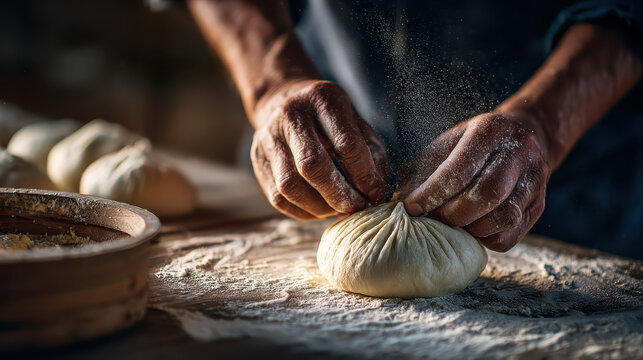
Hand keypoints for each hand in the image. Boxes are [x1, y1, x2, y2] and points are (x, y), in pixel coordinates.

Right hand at [251, 79, 388, 219]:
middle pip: (311, 165)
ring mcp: (268, 138)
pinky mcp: (257, 159)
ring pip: (289, 185)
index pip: (345, 142)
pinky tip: (320, 209)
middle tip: (357, 208)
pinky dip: (303, 211)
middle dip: (338, 194)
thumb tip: (375, 192)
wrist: (284, 101)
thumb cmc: (329, 119)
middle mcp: (290, 115)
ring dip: (319, 206)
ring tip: (337, 209)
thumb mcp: (356, 122)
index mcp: (322, 100)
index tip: (374, 193)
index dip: (363, 174)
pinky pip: (278, 198)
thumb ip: (370, 153)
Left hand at [400, 113, 549, 250]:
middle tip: (434, 220)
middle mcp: (519, 150)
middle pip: (488, 194)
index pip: (459, 169)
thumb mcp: (446, 144)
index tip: (412, 208)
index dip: (433, 193)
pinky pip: (513, 234)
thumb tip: (398, 201)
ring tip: (454, 226)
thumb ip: (424, 169)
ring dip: (472, 229)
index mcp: (489, 130)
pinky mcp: (540, 203)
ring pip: (505, 216)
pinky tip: (473, 231)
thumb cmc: (470, 146)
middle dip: (454, 214)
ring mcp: (536, 178)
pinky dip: (488, 239)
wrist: (519, 137)